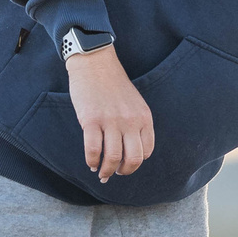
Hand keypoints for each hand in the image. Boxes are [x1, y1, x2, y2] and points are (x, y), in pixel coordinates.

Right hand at [65, 46, 151, 182]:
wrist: (95, 63)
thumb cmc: (113, 84)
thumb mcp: (134, 103)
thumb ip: (135, 124)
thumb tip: (128, 150)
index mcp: (144, 118)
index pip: (146, 152)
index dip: (135, 163)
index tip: (125, 164)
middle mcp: (131, 121)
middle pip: (133, 159)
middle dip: (124, 171)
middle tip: (115, 173)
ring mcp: (111, 121)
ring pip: (113, 158)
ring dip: (106, 171)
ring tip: (101, 172)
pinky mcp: (91, 120)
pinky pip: (93, 150)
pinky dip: (92, 161)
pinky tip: (91, 162)